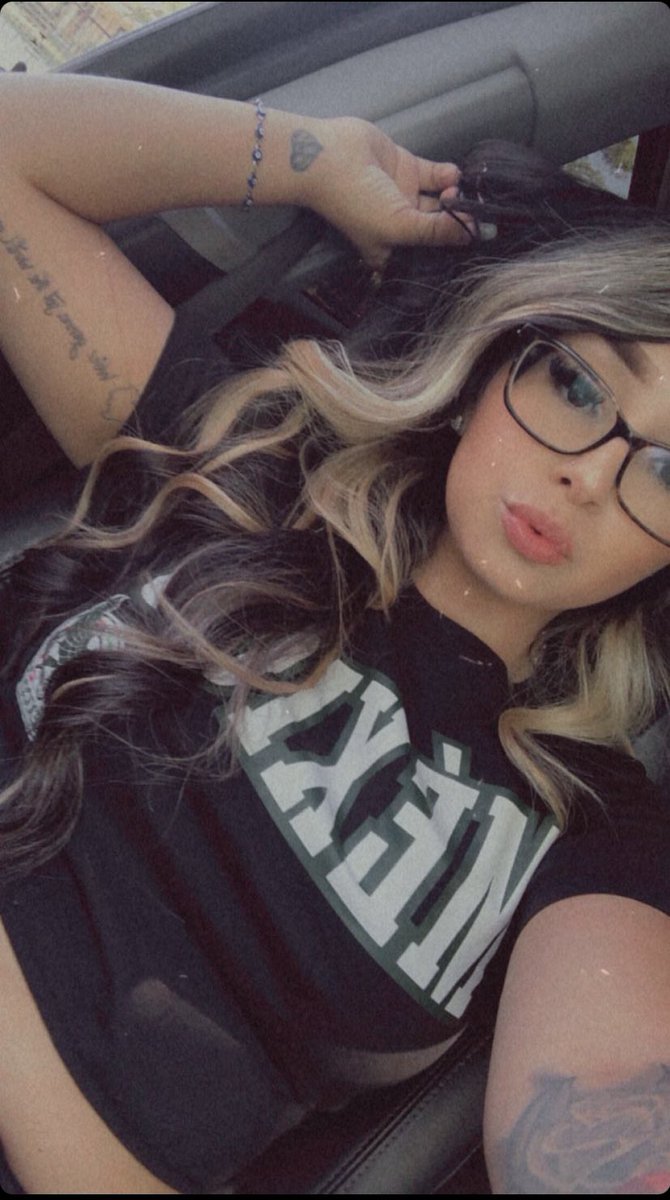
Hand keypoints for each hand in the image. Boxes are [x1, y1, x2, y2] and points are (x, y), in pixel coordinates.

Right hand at [299, 116, 473, 267]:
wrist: (329, 157)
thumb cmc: (356, 202)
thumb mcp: (399, 227)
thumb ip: (436, 231)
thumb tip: (473, 233)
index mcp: (393, 250)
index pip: (430, 255)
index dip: (451, 250)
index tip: (473, 242)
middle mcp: (400, 226)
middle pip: (440, 228)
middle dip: (458, 222)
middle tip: (474, 214)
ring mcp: (405, 196)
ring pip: (442, 201)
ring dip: (456, 197)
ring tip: (458, 193)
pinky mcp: (408, 169)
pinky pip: (437, 176)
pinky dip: (448, 175)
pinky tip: (451, 176)